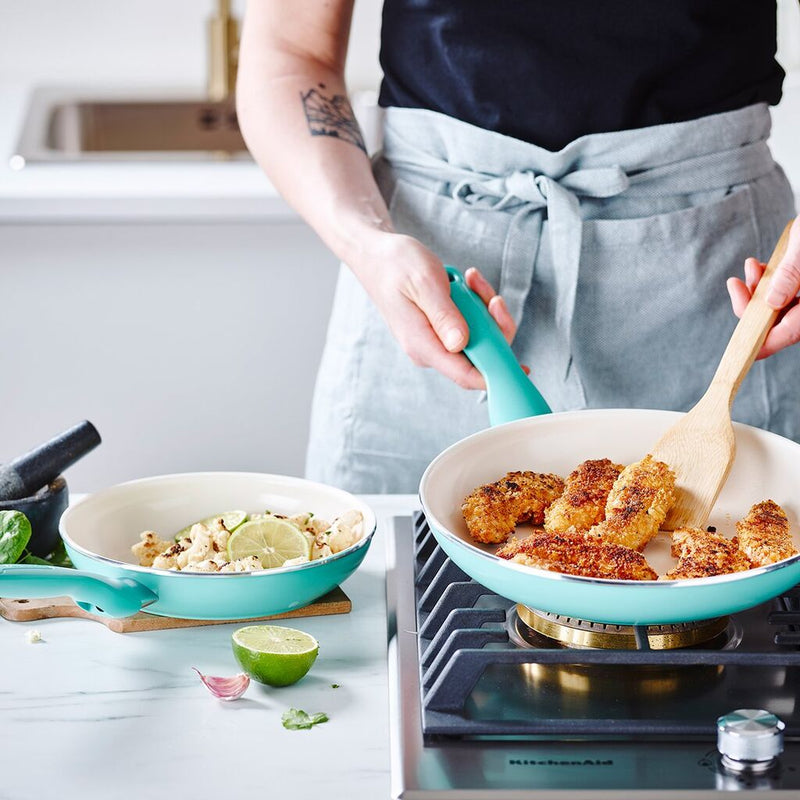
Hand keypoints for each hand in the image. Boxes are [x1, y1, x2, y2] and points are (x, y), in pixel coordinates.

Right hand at [350, 232, 524, 388]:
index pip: (466, 375)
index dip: (496, 375)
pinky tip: (466, 283)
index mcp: (423, 345)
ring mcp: (434, 341)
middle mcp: (429, 350)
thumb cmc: (396, 264)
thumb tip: (462, 344)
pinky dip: (474, 305)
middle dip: (494, 326)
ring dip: (483, 309)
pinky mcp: (438, 330)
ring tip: (471, 280)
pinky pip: (468, 326)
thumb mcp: (424, 283)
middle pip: (479, 356)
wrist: (375, 255)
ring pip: (476, 338)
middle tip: (492, 297)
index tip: (521, 368)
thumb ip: (444, 315)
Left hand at [726, 216, 799, 358]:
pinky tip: (759, 267)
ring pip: (781, 306)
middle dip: (754, 306)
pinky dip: (768, 283)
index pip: (792, 332)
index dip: (765, 343)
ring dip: (759, 291)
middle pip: (784, 322)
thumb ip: (791, 273)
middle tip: (736, 285)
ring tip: (751, 267)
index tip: (741, 347)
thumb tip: (772, 302)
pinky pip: (785, 292)